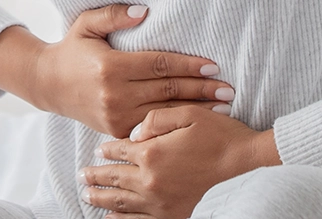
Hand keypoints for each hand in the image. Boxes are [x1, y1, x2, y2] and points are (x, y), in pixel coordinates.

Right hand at [32, 5, 235, 138]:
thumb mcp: (86, 24)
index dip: (189, 65)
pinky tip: (196, 121)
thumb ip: (114, 15)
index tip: (214, 66)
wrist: (49, 84)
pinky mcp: (116, 129)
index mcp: (110, 67)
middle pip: (168, 91)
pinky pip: (152, 126)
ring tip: (223, 107)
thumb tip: (144, 12)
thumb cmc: (73, 49)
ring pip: (164, 112)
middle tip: (229, 88)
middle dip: (201, 90)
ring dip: (196, 110)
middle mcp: (114, 94)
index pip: (160, 65)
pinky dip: (176, 123)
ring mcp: (115, 116)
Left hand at [79, 105, 280, 218]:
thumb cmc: (215, 131)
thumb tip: (132, 133)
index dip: (107, 150)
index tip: (98, 151)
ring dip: (101, 198)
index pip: (119, 151)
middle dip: (95, 176)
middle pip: (114, 178)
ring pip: (121, 201)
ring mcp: (160, 200)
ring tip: (87, 195)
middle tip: (81, 175)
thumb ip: (154, 119)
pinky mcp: (173, 212)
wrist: (240, 158)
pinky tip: (111, 217)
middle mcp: (151, 179)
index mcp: (151, 152)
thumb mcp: (185, 112)